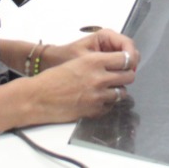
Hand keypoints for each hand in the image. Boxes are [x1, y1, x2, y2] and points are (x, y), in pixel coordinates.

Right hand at [24, 31, 138, 121]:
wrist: (39, 97)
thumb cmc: (53, 78)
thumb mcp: (77, 61)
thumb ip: (98, 61)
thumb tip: (116, 62)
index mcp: (94, 61)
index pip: (126, 58)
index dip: (128, 60)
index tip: (127, 62)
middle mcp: (99, 78)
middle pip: (129, 76)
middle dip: (126, 75)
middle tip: (120, 75)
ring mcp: (98, 96)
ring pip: (122, 93)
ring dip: (118, 90)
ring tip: (108, 88)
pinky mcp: (94, 110)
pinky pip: (111, 106)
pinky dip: (108, 103)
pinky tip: (98, 99)